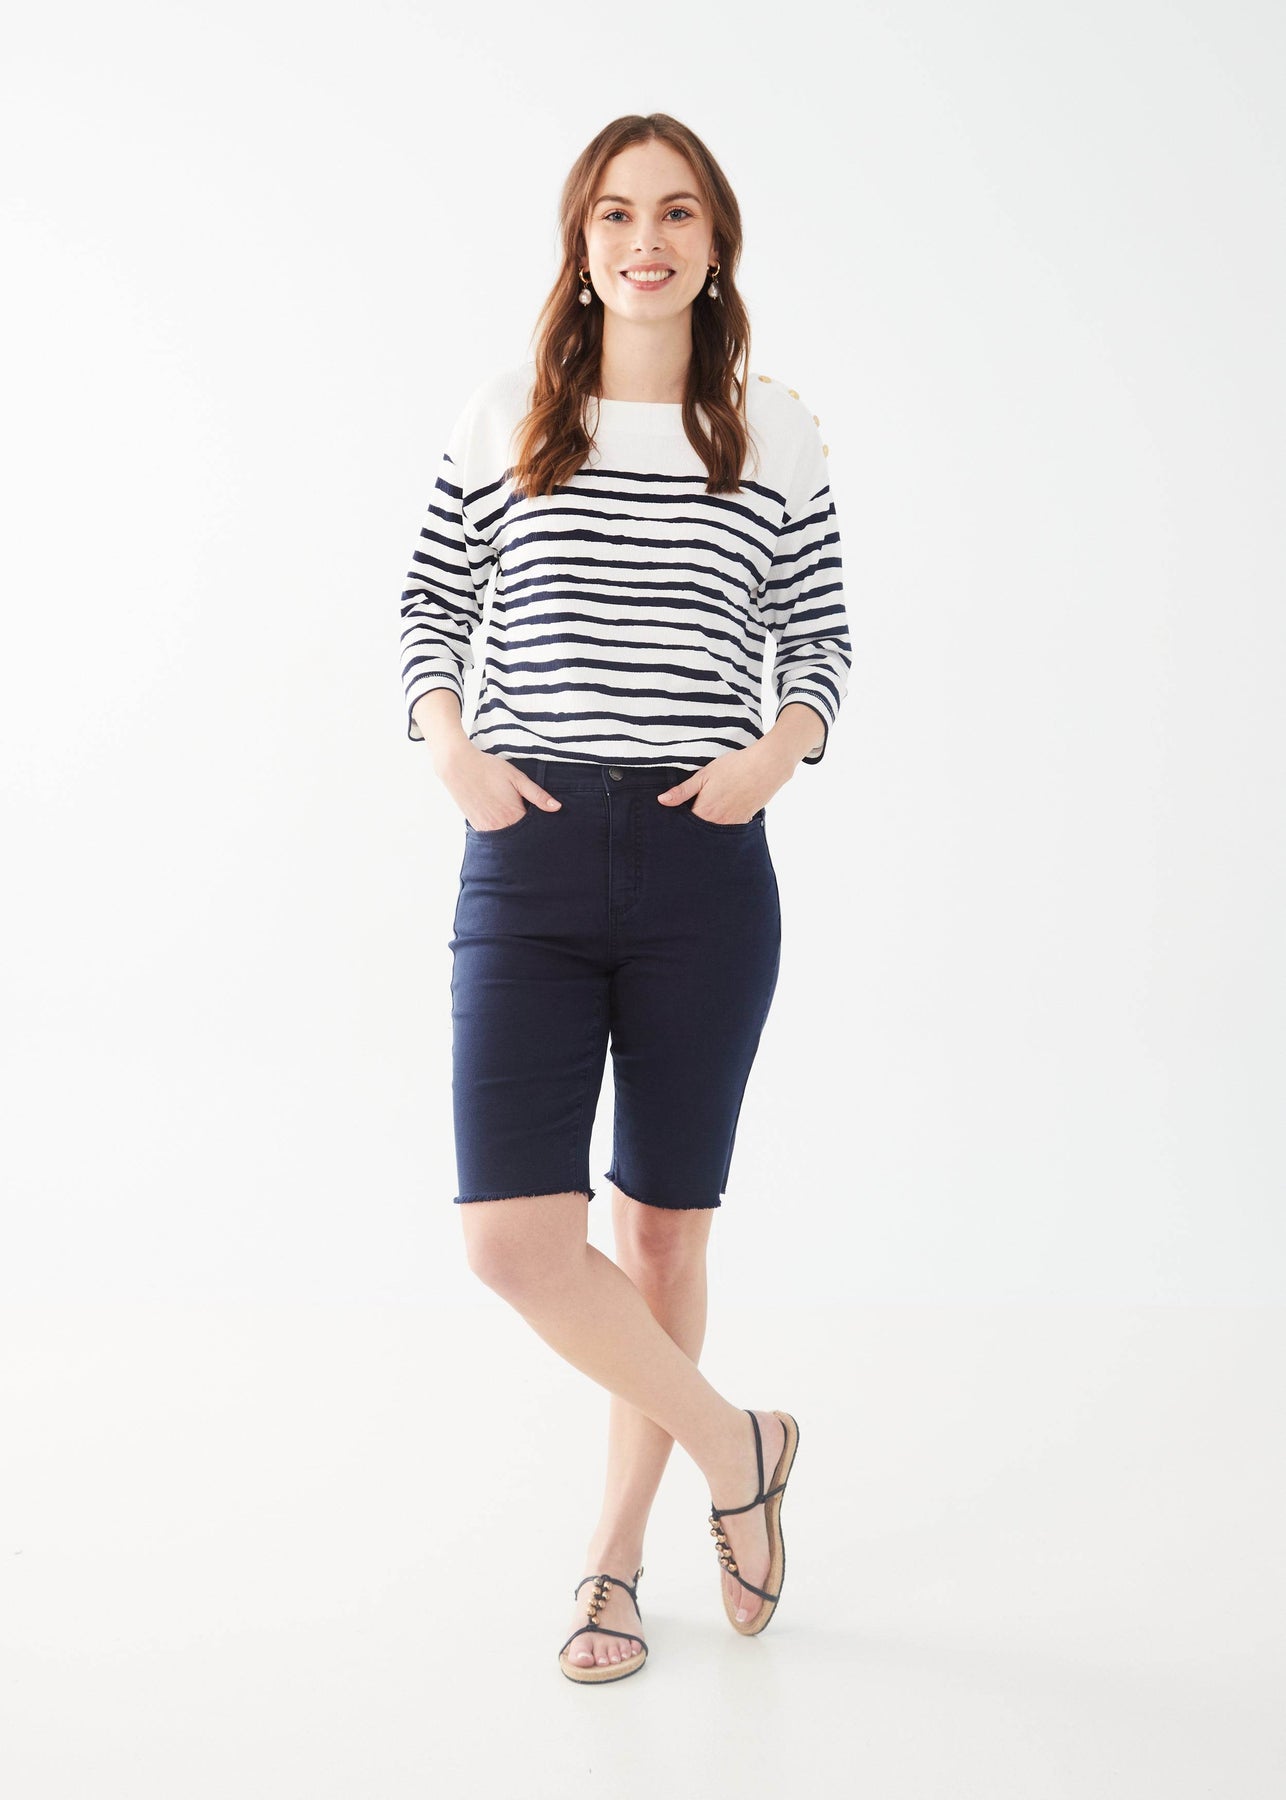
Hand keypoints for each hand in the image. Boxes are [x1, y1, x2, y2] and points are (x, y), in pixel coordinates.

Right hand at [437, 741, 561, 830]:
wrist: (458, 766)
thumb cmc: (489, 769)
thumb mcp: (517, 778)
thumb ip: (538, 795)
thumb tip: (557, 808)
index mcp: (513, 816)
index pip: (534, 832)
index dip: (542, 830)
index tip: (548, 826)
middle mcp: (500, 827)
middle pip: (521, 840)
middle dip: (529, 836)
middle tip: (534, 826)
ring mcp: (487, 829)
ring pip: (507, 841)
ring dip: (515, 835)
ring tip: (518, 823)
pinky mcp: (477, 827)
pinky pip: (494, 837)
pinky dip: (502, 833)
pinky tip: (505, 823)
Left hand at [655, 742, 792, 823]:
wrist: (766, 767)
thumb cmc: (734, 767)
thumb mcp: (703, 775)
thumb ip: (682, 791)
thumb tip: (662, 801)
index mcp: (704, 812)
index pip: (684, 827)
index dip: (677, 824)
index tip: (670, 822)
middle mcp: (717, 823)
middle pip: (699, 833)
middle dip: (691, 829)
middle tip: (687, 819)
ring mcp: (732, 824)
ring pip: (713, 833)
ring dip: (707, 828)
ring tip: (705, 816)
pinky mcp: (744, 821)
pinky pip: (728, 830)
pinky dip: (721, 826)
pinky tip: (720, 815)